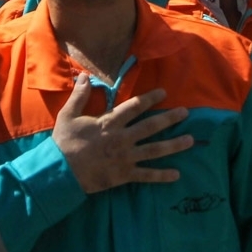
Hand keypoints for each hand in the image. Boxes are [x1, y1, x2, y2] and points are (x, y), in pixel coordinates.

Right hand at [53, 74, 193, 193]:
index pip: (134, 107)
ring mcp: (125, 158)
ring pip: (155, 150)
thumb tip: (84, 76)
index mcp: (109, 122)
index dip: (150, 99)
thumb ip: (79, 96)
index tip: (164, 93)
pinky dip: (162, 176)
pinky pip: (146, 175)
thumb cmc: (64, 142)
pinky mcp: (124, 175)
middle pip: (151, 126)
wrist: (60, 171)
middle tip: (185, 113)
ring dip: (174, 145)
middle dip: (169, 118)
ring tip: (191, 141)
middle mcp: (122, 138)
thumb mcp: (68, 115)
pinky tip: (177, 174)